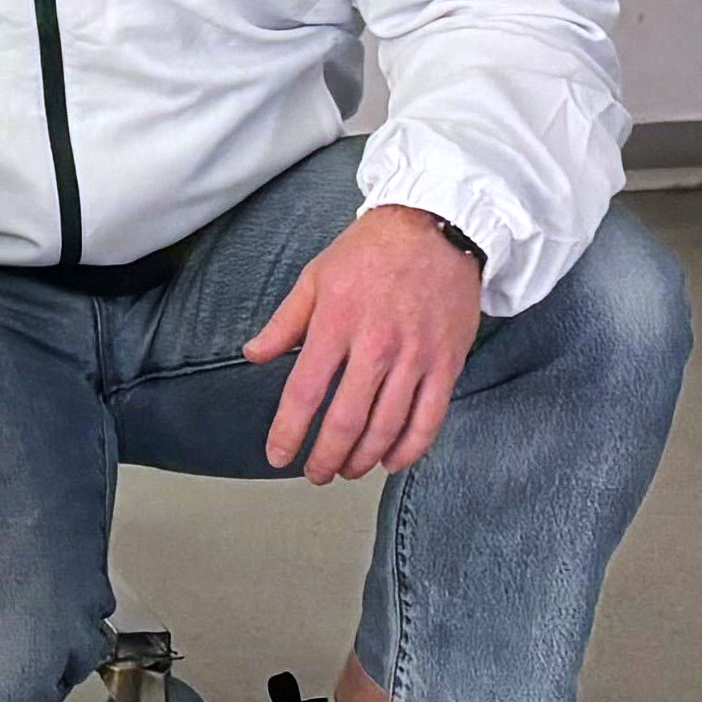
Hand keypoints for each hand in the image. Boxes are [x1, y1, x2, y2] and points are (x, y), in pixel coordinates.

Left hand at [242, 204, 484, 483]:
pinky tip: (392, 461)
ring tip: (347, 471)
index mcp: (335, 324)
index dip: (289, 431)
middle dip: (326, 456)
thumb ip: (284, 322)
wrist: (437, 227)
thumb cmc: (369, 252)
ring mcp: (416, 357)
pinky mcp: (448, 363)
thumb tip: (254, 355)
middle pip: (346, 419)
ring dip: (364, 457)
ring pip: (387, 425)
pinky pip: (430, 418)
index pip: (305, 392)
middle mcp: (376, 346)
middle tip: (315, 474)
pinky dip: (410, 448)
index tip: (277, 455)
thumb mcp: (314, 277)